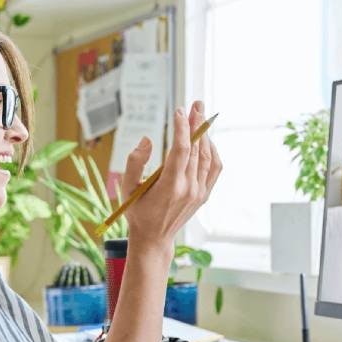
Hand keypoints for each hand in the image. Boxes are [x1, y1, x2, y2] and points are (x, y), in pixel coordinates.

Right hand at [120, 101, 221, 247]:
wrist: (154, 238)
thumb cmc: (137, 212)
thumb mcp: (127, 188)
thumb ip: (134, 161)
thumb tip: (148, 139)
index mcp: (170, 186)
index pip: (181, 149)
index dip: (182, 128)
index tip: (179, 111)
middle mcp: (188, 188)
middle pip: (196, 149)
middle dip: (196, 123)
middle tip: (196, 103)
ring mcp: (198, 192)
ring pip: (207, 156)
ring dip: (205, 134)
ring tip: (201, 115)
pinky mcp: (203, 195)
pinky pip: (214, 168)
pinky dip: (212, 151)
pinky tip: (206, 139)